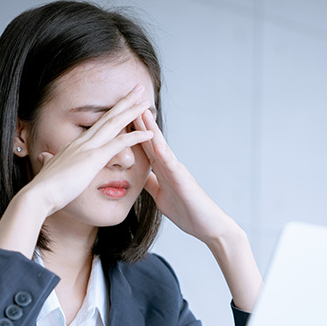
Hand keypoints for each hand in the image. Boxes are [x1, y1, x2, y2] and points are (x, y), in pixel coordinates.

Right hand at [26, 86, 152, 216]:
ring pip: (114, 123)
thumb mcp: (50, 170)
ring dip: (132, 112)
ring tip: (146, 102)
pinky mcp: (94, 158)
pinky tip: (149, 133)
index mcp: (75, 145)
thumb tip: (44, 157)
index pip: (97, 125)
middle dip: (124, 102)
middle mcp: (82, 142)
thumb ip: (51, 162)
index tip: (122, 103)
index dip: (111, 112)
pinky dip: (136, 137)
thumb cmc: (45, 189)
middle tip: (138, 89)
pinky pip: (119, 143)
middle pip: (107, 117)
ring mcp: (88, 148)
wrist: (39, 195)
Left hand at [135, 109, 234, 244]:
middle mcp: (169, 166)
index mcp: (162, 169)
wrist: (208, 227)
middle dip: (139, 120)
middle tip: (128, 98)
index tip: (117, 113)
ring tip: (141, 110)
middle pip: (150, 139)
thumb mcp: (160, 196)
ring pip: (161, 146)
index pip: (143, 145)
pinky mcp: (184, 182)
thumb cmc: (187, 212)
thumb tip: (139, 174)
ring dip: (151, 129)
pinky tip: (156, 144)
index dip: (130, 129)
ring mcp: (177, 172)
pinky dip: (164, 154)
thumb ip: (151, 183)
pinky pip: (173, 166)